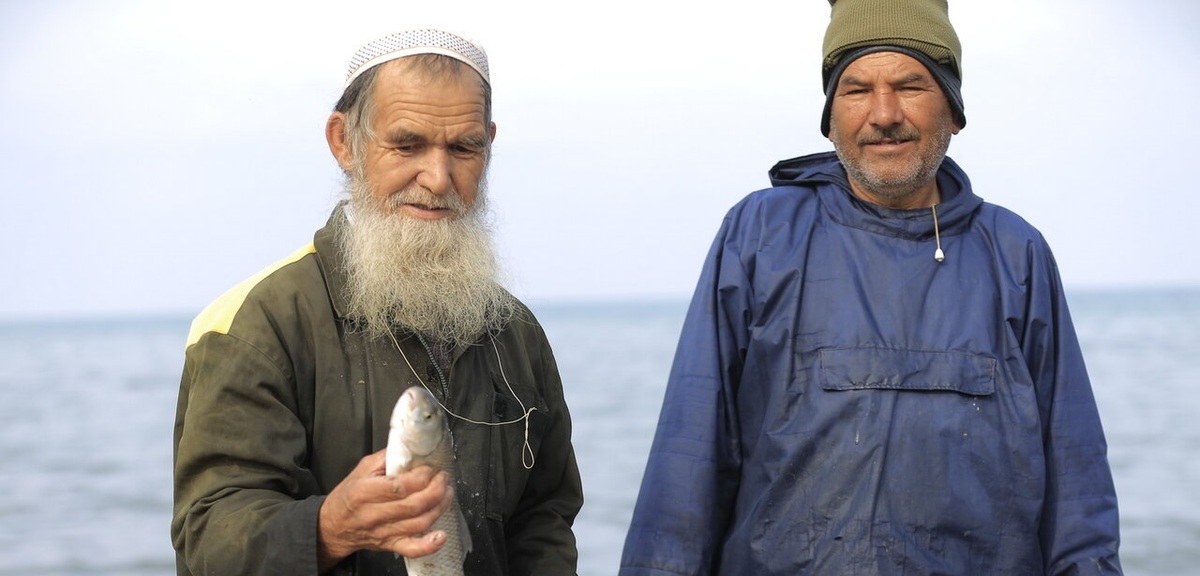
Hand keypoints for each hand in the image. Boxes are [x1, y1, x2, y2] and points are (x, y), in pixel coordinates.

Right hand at [316, 449, 453, 571]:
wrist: (332, 526)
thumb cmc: (348, 495)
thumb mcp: (361, 469)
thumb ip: (385, 458)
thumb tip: (410, 449)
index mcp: (364, 492)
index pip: (399, 486)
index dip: (422, 477)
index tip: (431, 469)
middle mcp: (373, 514)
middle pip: (413, 505)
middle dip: (436, 490)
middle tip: (443, 479)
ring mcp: (383, 532)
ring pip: (418, 523)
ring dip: (439, 508)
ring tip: (447, 494)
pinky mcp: (390, 545)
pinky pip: (412, 548)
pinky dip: (429, 545)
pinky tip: (441, 536)